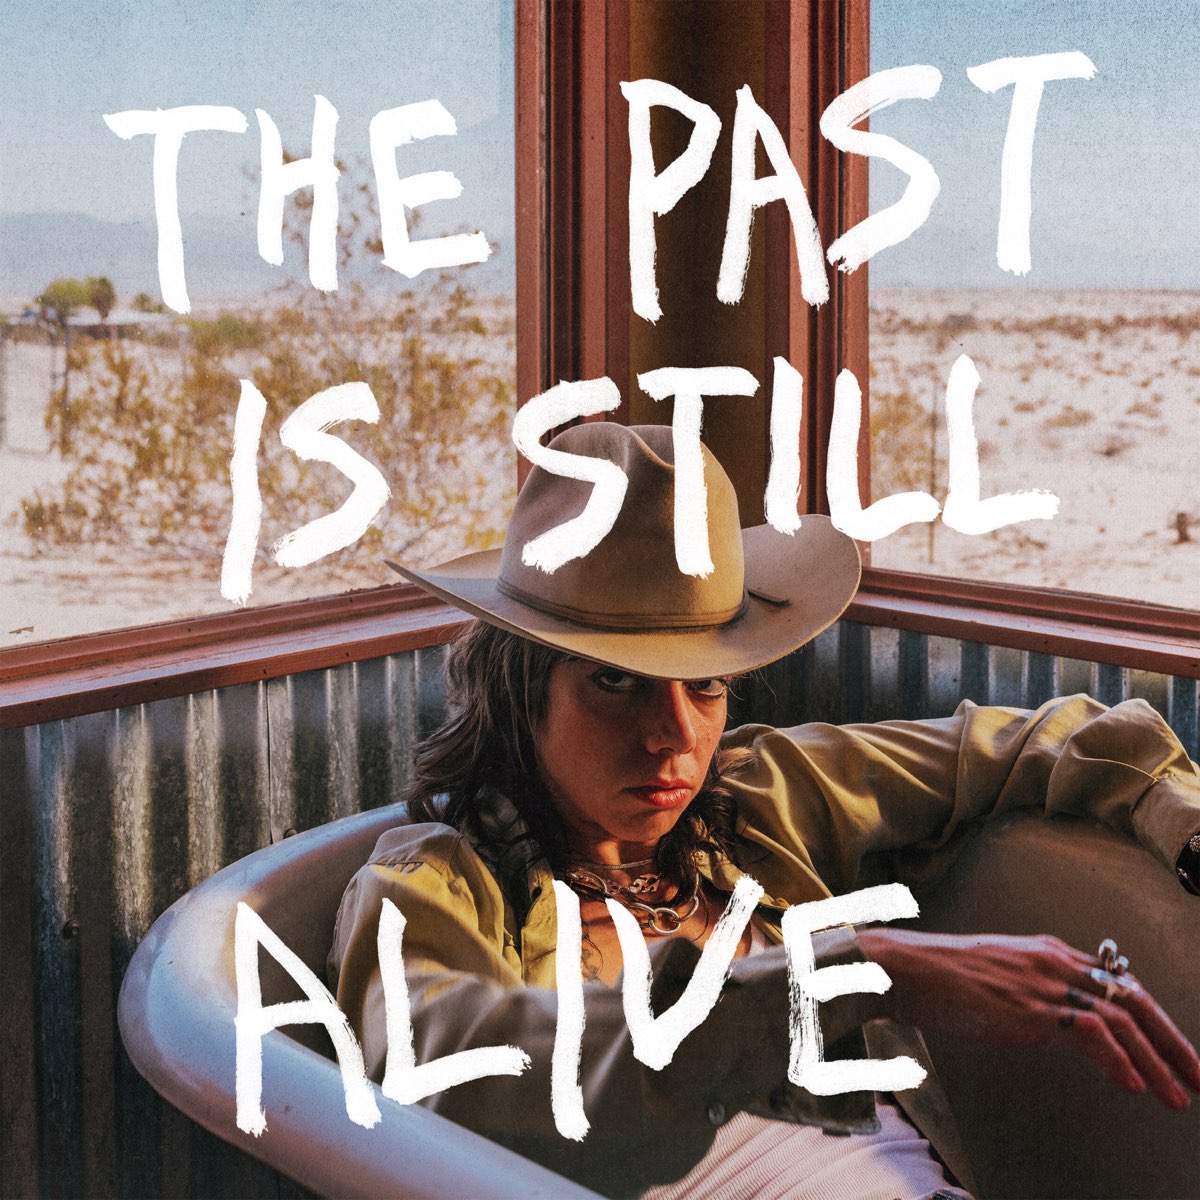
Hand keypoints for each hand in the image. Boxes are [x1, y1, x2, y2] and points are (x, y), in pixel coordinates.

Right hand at [856, 928, 1199, 1111]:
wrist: (902, 967)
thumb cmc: (937, 976)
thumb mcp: (996, 975)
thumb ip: (1031, 989)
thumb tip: (1053, 1019)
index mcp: (1048, 952)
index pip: (1119, 981)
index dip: (1155, 1019)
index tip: (1176, 1051)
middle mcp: (1054, 961)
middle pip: (1133, 997)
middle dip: (1173, 1042)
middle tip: (1199, 1075)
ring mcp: (1043, 983)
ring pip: (1121, 1019)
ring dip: (1158, 1061)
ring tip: (1179, 1096)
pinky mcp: (1029, 1007)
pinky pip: (1091, 1034)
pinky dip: (1119, 1061)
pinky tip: (1134, 1085)